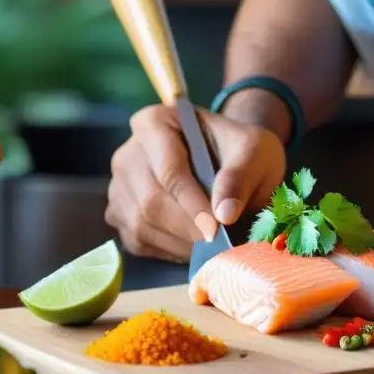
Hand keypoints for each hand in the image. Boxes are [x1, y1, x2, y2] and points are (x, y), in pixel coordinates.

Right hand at [106, 104, 285, 261]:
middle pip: (151, 201)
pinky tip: (195, 246)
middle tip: (221, 244)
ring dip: (181, 244)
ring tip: (213, 245)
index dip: (192, 203)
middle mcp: (128, 154)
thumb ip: (240, 176)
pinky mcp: (120, 215)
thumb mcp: (254, 151)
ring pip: (141, 225)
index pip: (169, 170)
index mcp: (155, 123)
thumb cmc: (241, 152)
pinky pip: (138, 242)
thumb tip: (224, 215)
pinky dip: (169, 250)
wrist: (233, 164)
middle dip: (189, 228)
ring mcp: (119, 186)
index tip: (216, 228)